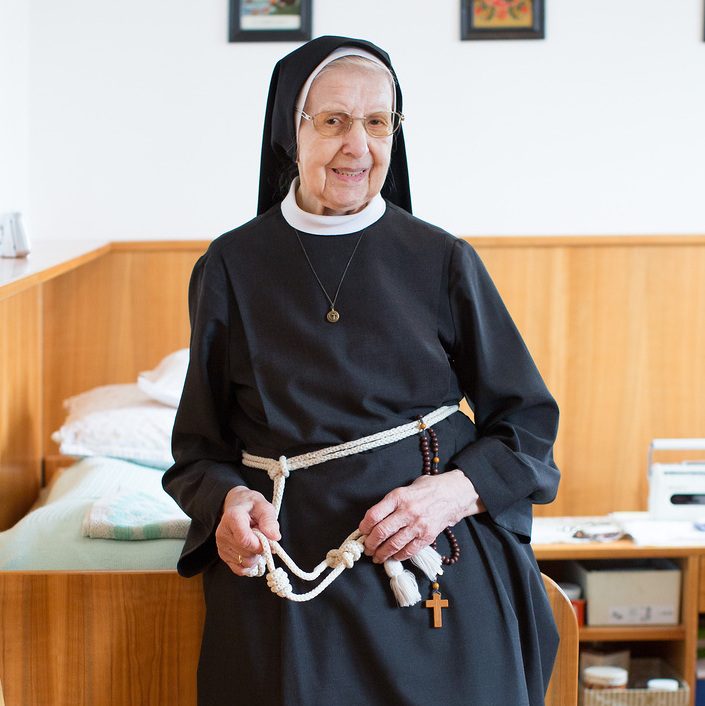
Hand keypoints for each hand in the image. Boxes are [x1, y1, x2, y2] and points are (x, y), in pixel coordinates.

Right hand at [216, 485, 280, 575]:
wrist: (238, 505)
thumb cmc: (252, 505)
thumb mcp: (264, 506)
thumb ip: (270, 521)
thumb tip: (275, 537)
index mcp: (232, 517)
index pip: (245, 540)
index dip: (260, 545)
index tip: (268, 540)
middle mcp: (223, 533)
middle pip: (246, 553)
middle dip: (260, 549)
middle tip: (261, 536)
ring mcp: (221, 545)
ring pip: (244, 563)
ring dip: (255, 555)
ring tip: (255, 541)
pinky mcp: (223, 555)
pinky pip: (239, 569)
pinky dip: (249, 564)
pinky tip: (251, 551)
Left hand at [358, 469, 484, 563]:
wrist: (454, 494)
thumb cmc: (428, 489)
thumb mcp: (406, 487)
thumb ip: (391, 502)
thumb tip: (374, 519)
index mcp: (398, 496)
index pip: (374, 515)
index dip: (364, 526)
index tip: (362, 531)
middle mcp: (407, 511)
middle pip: (381, 532)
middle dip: (371, 544)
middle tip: (367, 549)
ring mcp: (417, 525)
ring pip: (393, 545)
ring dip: (382, 554)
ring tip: (377, 557)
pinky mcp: (427, 536)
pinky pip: (409, 551)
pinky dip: (399, 556)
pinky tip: (393, 557)